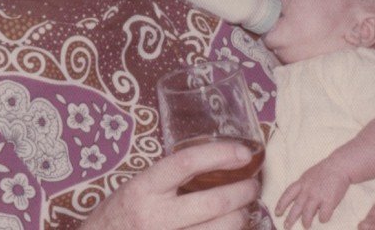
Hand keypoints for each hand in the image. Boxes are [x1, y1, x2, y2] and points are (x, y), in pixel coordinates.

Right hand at [81, 140, 258, 229]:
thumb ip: (171, 177)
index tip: (244, 152)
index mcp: (144, 189)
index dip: (219, 154)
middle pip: (213, 203)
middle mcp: (154, 217)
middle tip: (253, 185)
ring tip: (245, 208)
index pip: (186, 163)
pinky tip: (232, 226)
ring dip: (242, 217)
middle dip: (243, 192)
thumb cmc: (121, 213)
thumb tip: (218, 160)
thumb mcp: (138, 187)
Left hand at [276, 161, 349, 228]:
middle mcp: (308, 190)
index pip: (288, 194)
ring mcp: (318, 195)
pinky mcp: (329, 201)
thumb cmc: (325, 171)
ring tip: (306, 226)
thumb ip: (303, 186)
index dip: (281, 204)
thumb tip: (298, 199)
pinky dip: (323, 218)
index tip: (277, 213)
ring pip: (307, 214)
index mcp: (302, 183)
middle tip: (286, 226)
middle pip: (296, 207)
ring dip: (306, 222)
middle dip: (290, 219)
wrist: (340, 165)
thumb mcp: (309, 175)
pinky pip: (323, 215)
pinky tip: (323, 218)